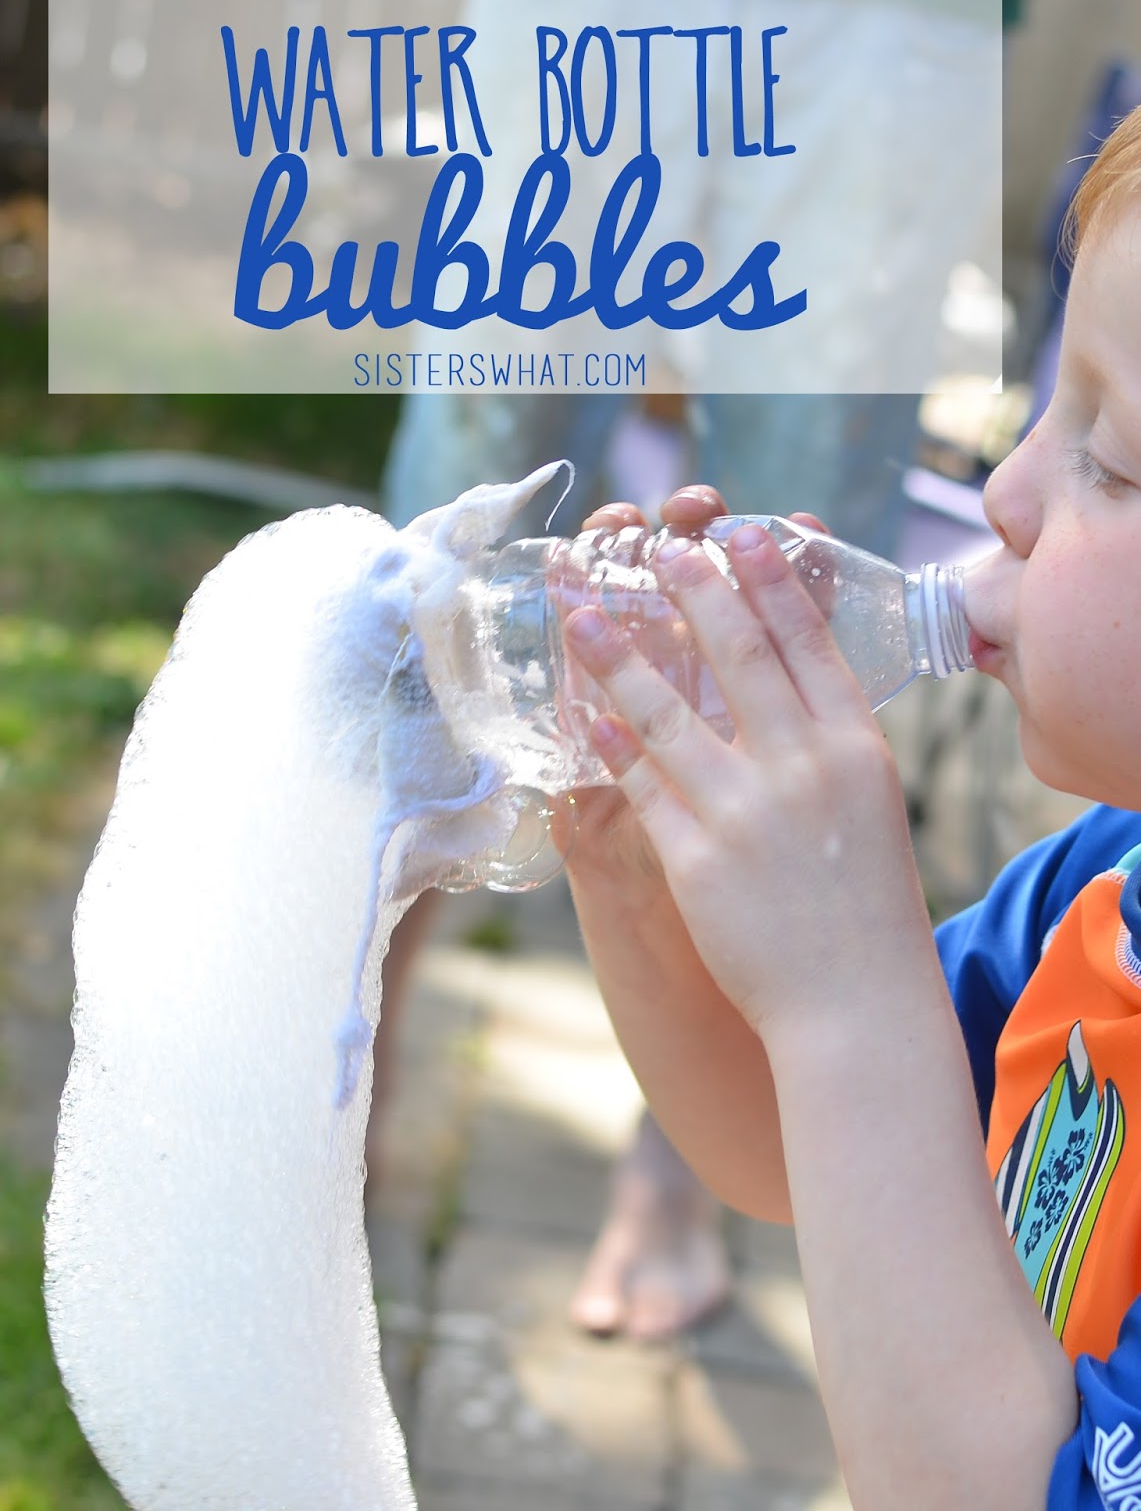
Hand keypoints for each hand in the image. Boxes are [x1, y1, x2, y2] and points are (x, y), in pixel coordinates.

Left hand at [563, 522, 933, 1038]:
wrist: (858, 1002)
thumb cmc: (865, 900)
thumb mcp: (868, 798)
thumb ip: (827, 735)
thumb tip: (782, 671)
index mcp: (855, 746)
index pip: (807, 642)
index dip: (768, 580)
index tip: (738, 532)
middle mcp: (804, 767)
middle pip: (739, 657)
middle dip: (695, 591)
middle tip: (660, 544)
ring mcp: (747, 813)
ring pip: (671, 714)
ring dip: (620, 656)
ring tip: (582, 614)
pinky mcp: (697, 859)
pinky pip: (642, 786)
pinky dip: (610, 746)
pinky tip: (585, 714)